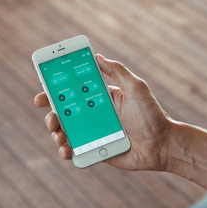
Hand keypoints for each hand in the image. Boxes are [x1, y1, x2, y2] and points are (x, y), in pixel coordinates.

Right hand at [34, 55, 172, 171]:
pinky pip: (76, 151)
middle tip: (49, 113)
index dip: (56, 90)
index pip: (74, 91)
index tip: (43, 89)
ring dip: (56, 131)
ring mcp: (94, 135)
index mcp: (101, 98)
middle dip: (51, 112)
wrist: (163, 145)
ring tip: (58, 132)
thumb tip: (97, 56)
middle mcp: (94, 115)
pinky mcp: (96, 151)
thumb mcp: (136, 87)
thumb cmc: (152, 114)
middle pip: (64, 112)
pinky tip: (65, 149)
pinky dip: (65, 150)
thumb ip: (118, 71)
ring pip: (66, 132)